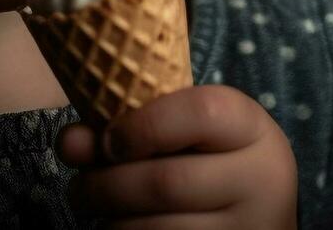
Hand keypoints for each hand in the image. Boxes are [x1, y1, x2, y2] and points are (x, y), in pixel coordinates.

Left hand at [56, 84, 297, 228]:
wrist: (259, 216)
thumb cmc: (209, 161)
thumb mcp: (188, 132)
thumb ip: (132, 126)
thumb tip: (71, 142)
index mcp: (252, 129)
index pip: (201, 113)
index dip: (143, 126)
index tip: (108, 141)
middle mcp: (262, 180)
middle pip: (166, 182)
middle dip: (105, 186)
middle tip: (79, 190)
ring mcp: (248, 227)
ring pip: (156, 229)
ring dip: (112, 222)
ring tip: (99, 212)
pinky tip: (126, 229)